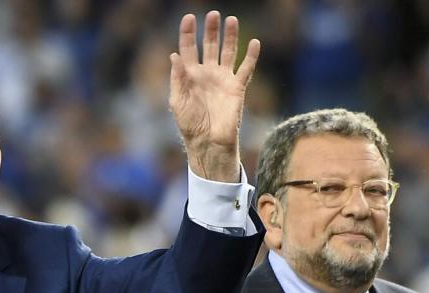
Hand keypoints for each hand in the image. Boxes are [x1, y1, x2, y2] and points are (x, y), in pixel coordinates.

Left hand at [170, 11, 259, 181]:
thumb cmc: (189, 124)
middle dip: (210, 30)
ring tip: (231, 20)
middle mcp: (207, 74)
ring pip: (228, 52)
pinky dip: (251, 56)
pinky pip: (246, 68)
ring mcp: (222, 79)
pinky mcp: (237, 87)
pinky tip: (254, 42)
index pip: (188, 49)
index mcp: (190, 76)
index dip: (187, 33)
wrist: (208, 142)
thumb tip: (174, 55)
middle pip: (209, 45)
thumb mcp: (177, 101)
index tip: (188, 18)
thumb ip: (177, 78)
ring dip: (229, 36)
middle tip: (212, 14)